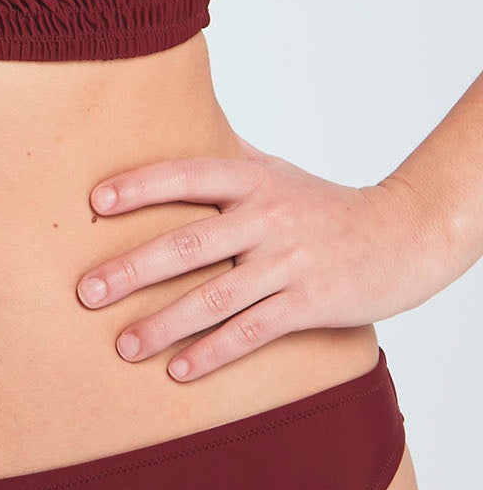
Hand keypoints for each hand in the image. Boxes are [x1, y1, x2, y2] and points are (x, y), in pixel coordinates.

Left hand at [75, 133, 457, 380]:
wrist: (405, 235)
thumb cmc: (325, 204)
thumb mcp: (277, 170)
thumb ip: (226, 156)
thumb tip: (176, 120)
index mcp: (254, 180)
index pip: (188, 176)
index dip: (141, 187)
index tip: (94, 202)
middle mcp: (268, 218)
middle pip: (189, 244)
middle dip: (132, 269)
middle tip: (85, 291)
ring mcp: (289, 263)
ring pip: (216, 296)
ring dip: (164, 324)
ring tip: (123, 345)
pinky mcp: (310, 303)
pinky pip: (253, 331)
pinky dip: (213, 352)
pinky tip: (179, 370)